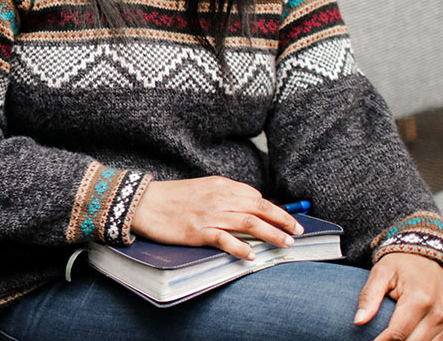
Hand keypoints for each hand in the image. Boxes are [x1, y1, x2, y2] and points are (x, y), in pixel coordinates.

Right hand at [129, 177, 303, 260]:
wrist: (144, 202)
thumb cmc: (172, 197)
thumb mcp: (202, 188)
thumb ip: (224, 194)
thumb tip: (249, 202)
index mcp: (220, 185)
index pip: (255, 197)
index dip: (275, 210)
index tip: (288, 220)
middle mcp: (219, 198)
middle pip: (258, 208)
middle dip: (282, 220)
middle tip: (298, 232)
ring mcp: (209, 215)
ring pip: (248, 223)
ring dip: (271, 234)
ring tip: (286, 243)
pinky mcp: (197, 231)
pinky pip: (224, 239)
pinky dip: (240, 247)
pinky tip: (252, 256)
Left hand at [355, 253, 442, 340]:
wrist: (427, 257)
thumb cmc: (403, 264)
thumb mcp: (381, 273)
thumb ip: (369, 296)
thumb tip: (359, 320)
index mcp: (420, 299)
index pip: (398, 333)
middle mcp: (439, 312)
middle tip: (381, 338)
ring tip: (395, 339)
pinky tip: (413, 338)